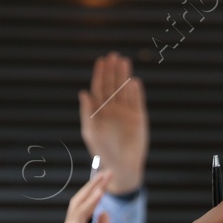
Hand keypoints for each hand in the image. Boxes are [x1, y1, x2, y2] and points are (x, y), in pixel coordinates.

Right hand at [55, 170, 113, 222]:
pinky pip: (81, 214)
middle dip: (93, 184)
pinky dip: (91, 202)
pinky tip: (100, 193)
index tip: (106, 179)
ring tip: (105, 177)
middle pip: (80, 200)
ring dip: (93, 189)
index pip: (84, 205)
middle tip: (107, 172)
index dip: (94, 190)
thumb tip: (105, 213)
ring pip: (79, 203)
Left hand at [79, 52, 146, 194]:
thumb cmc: (103, 151)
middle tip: (113, 55)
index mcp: (99, 110)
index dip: (100, 74)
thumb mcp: (91, 132)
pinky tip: (135, 82)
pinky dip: (136, 92)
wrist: (122, 166)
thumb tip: (83, 93)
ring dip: (124, 76)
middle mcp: (113, 108)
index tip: (101, 61)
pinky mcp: (139, 117)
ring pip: (125, 90)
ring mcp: (126, 112)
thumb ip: (87, 112)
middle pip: (113, 85)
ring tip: (125, 61)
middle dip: (113, 70)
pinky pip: (137, 101)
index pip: (99, 88)